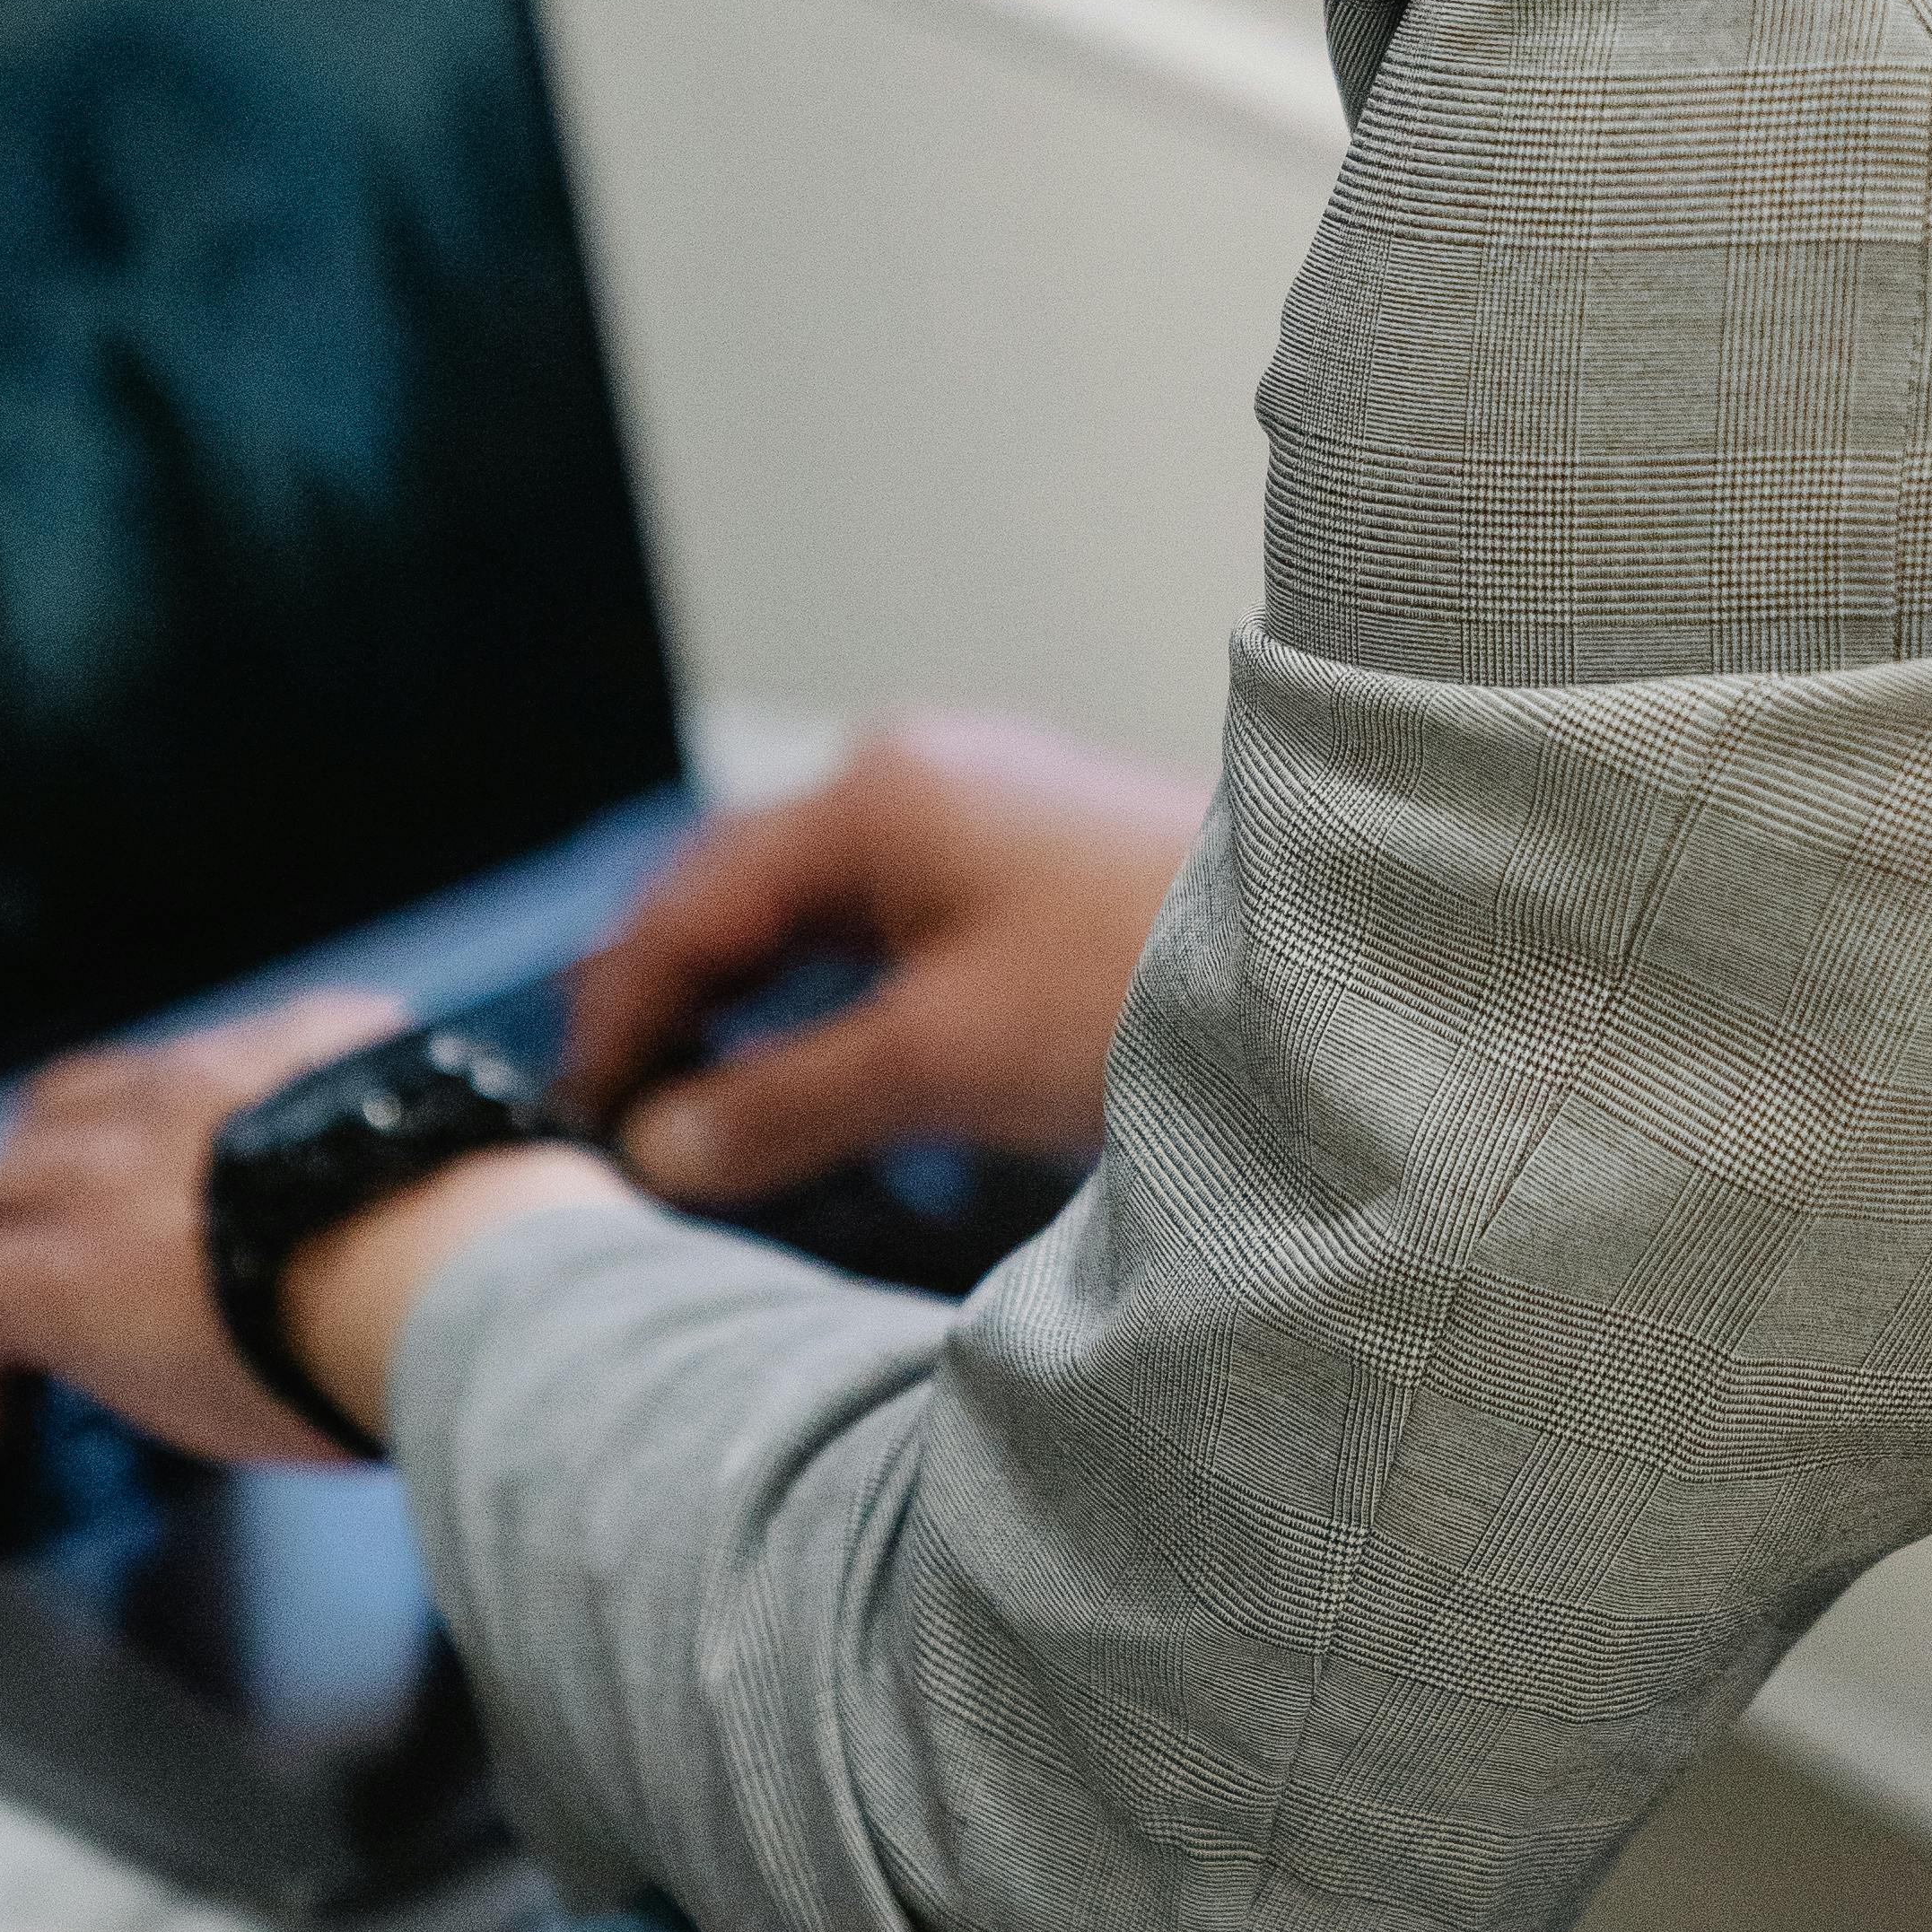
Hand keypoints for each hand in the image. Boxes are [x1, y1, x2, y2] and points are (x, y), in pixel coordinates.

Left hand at [0, 990, 607, 1464]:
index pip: (206, 1066)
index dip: (164, 1123)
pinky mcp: (60, 1272)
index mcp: (310, 1057)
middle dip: (52, 1170)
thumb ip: (440, 1182)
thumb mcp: (473, 1175)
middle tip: (50, 1242)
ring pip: (3, 1189)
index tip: (166, 1176)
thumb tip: (476, 1243)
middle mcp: (199, 1087)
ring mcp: (118, 1170)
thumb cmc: (501, 1253)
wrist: (455, 1279)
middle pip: (74, 1106)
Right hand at [557, 717, 1209, 1215]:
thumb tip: (662, 1148)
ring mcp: (984, 820)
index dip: (622, 1014)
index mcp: (878, 795)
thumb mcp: (943, 1060)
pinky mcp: (1037, 874)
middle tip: (617, 1112)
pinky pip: (891, 932)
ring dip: (753, 1006)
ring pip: (820, 917)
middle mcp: (921, 783)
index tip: (581, 1114)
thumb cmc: (1154, 984)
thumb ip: (785, 1103)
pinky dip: (833, 1003)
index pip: (693, 902)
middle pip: (744, 893)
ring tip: (700, 1109)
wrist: (1350, 972)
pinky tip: (822, 1073)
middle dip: (672, 999)